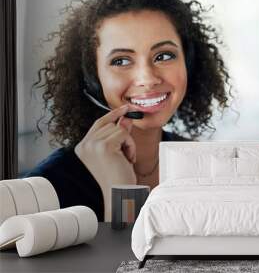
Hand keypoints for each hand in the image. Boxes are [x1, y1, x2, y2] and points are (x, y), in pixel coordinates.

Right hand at [74, 104, 136, 220]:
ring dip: (128, 143)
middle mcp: (85, 145)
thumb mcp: (118, 153)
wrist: (120, 194)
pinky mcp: (103, 146)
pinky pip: (124, 135)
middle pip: (110, 125)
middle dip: (124, 137)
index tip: (126, 108)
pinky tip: (128, 160)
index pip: (99, 123)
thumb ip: (119, 135)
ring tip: (126, 159)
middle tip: (126, 156)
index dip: (113, 115)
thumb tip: (126, 119)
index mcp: (83, 148)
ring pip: (119, 129)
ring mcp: (92, 145)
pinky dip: (131, 146)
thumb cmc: (119, 178)